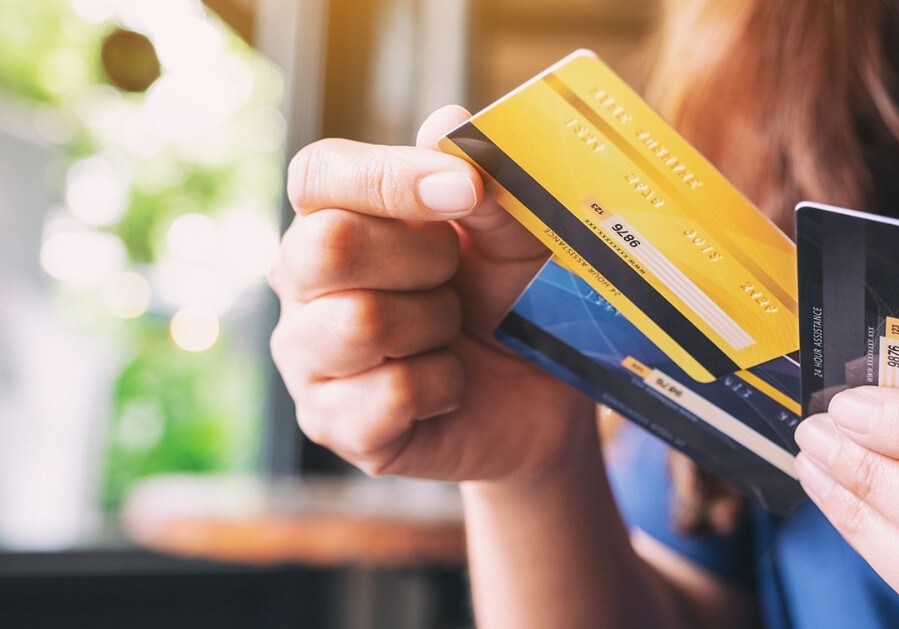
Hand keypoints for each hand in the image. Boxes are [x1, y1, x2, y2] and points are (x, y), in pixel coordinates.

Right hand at [270, 105, 594, 482]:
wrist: (541, 396)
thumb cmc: (514, 299)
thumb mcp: (517, 237)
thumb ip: (487, 183)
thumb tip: (448, 124)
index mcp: (337, 217)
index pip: (319, 174)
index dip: (390, 178)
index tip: (465, 190)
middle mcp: (304, 284)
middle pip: (326, 246)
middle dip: (422, 259)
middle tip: (459, 277)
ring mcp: (309, 358)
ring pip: (359, 324)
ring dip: (435, 326)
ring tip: (454, 334)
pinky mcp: (333, 424)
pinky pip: (388, 396)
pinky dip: (443, 387)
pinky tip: (450, 385)